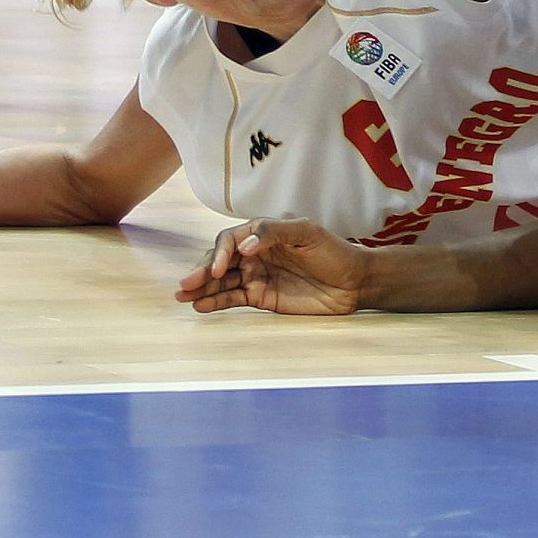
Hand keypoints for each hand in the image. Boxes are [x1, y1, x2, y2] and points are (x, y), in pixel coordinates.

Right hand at [175, 219, 367, 314]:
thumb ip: (274, 232)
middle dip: (201, 271)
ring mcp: (256, 276)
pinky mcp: (261, 297)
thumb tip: (244, 245)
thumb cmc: (333, 251)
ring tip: (183, 297)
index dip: (220, 253)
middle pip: (220, 260)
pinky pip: (233, 299)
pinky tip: (201, 306)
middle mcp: (255, 253)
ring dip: (201, 288)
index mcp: (263, 233)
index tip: (217, 269)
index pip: (231, 240)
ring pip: (221, 281)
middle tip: (186, 284)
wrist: (354, 282)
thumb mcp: (307, 232)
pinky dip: (216, 302)